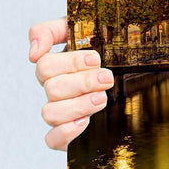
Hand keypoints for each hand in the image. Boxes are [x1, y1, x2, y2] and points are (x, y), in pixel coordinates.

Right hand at [29, 18, 112, 149]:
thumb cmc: (107, 49)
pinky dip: (67, 132)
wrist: (134, 76)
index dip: (70, 62)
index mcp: (57, 66)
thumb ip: (51, 30)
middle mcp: (56, 90)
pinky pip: (52, 140)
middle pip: (51, 89)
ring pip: (50, 113)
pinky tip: (85, 121)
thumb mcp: (84, 29)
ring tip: (101, 98)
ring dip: (78, 105)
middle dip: (83, 82)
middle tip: (106, 78)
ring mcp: (61, 112)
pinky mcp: (68, 134)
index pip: (45, 65)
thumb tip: (34, 52)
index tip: (96, 59)